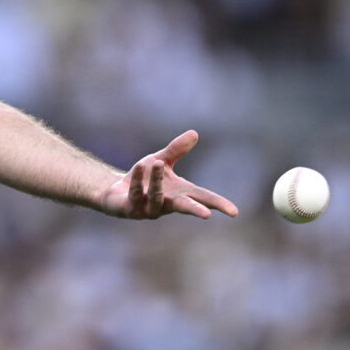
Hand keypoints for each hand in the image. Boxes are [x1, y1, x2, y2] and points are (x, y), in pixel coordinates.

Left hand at [99, 130, 238, 219]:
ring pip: (157, 197)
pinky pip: (136, 194)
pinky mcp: (131, 208)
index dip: (218, 204)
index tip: (234, 212)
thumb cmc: (144, 179)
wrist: (115, 191)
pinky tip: (139, 165)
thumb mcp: (161, 160)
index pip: (202, 198)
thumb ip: (176, 150)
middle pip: (184, 208)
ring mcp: (148, 209)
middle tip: (206, 215)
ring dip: (158, 181)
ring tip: (158, 162)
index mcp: (179, 194)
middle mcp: (166, 204)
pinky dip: (138, 179)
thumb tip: (194, 133)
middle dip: (195, 210)